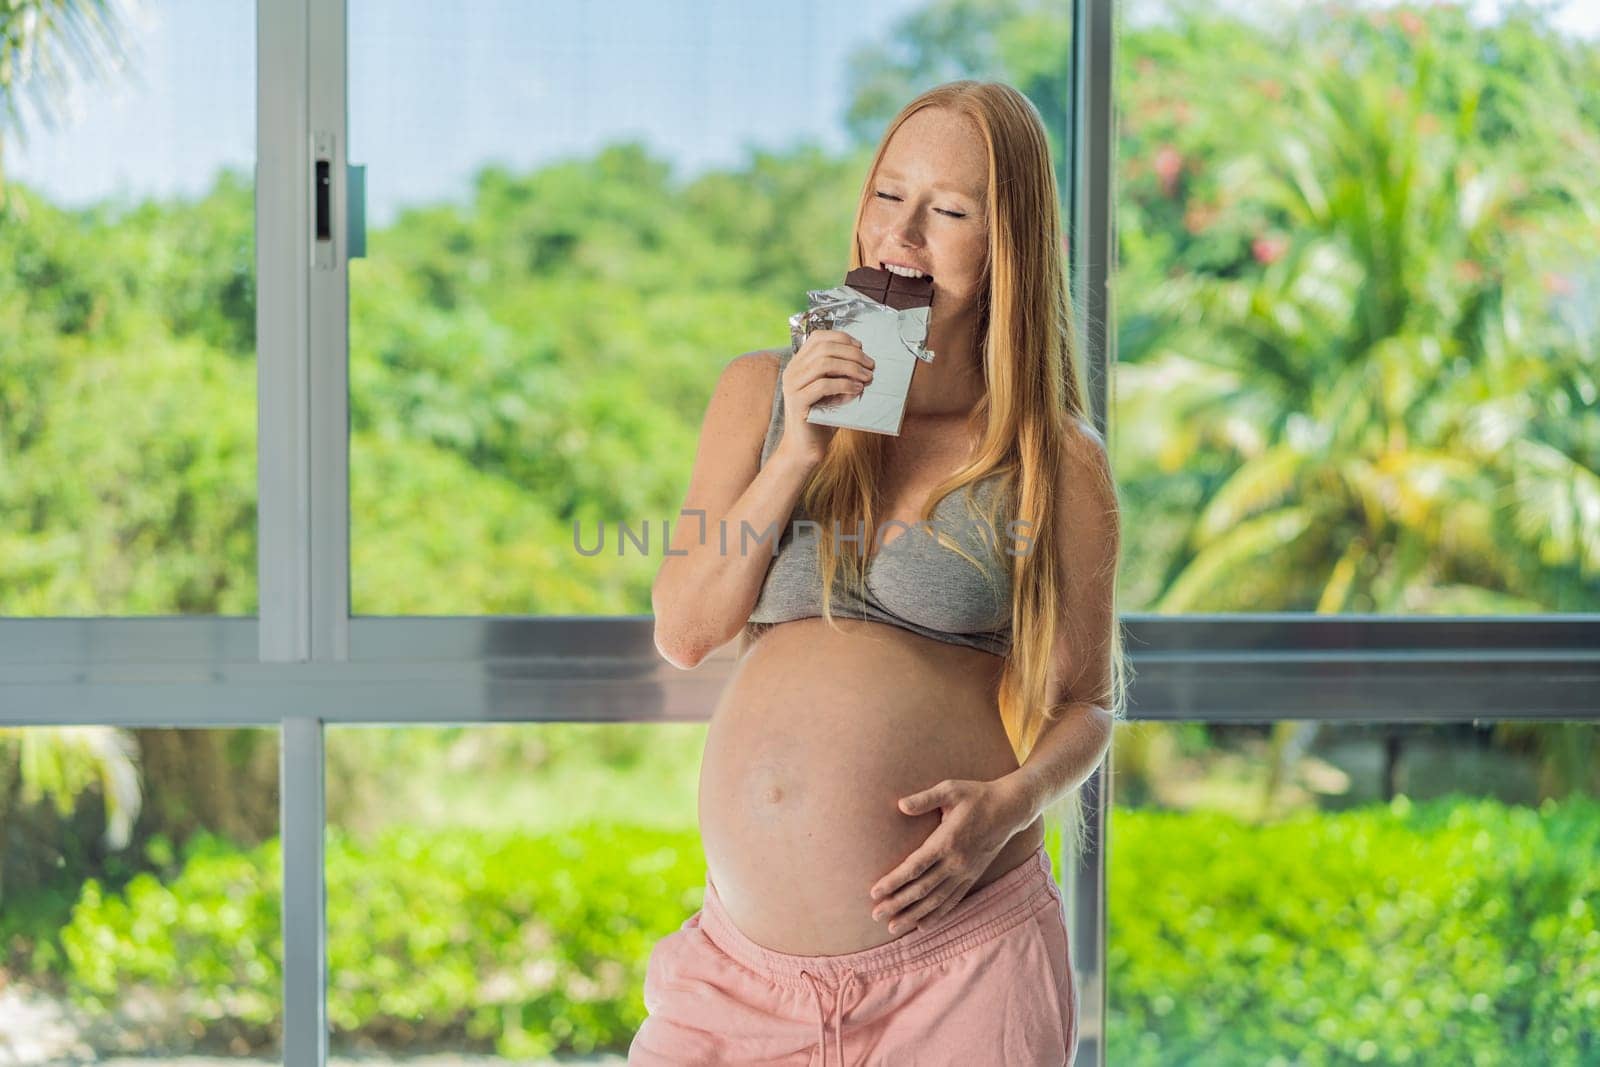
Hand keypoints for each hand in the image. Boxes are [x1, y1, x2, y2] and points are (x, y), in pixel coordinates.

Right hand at [776, 329, 875, 465]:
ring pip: (823, 364)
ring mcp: (792, 386)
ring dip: (851, 368)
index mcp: (799, 364)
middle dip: (852, 354)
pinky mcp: (797, 402)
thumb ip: (842, 372)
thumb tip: (865, 359)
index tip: (861, 348)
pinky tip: (857, 390)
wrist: (806, 447)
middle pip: (824, 348)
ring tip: (867, 377)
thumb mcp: (834, 390)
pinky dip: (844, 385)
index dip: (842, 338)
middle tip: (870, 365)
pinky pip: (823, 385)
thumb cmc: (824, 418)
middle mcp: (792, 371)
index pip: (818, 337)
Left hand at [868, 778, 1028, 935]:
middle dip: (897, 903)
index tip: (875, 892)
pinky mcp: (972, 876)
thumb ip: (924, 799)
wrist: (1009, 809)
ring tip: (893, 927)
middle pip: (922, 889)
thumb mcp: (950, 789)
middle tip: (875, 914)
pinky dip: (937, 915)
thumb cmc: (976, 795)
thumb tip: (901, 805)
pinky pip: (953, 900)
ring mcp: (965, 872)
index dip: (894, 881)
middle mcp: (956, 862)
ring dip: (913, 915)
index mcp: (946, 841)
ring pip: (936, 900)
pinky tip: (922, 925)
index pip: (915, 867)